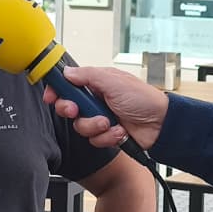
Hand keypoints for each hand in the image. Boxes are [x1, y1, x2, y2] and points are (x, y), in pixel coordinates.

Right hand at [43, 66, 168, 150]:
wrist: (161, 124)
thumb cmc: (144, 98)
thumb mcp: (114, 81)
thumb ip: (88, 76)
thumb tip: (67, 72)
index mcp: (97, 83)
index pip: (68, 84)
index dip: (57, 90)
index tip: (51, 96)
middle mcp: (96, 101)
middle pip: (69, 108)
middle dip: (73, 111)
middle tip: (78, 110)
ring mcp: (101, 118)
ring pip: (81, 126)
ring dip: (96, 126)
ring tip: (111, 122)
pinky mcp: (106, 134)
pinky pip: (94, 140)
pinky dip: (107, 137)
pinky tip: (120, 131)